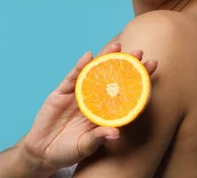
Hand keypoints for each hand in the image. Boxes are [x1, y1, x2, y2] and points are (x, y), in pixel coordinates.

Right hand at [21, 43, 157, 173]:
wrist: (43, 151)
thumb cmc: (67, 151)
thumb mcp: (84, 147)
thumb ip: (97, 139)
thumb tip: (115, 133)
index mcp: (104, 113)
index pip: (125, 92)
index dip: (139, 79)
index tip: (153, 64)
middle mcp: (94, 100)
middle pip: (111, 78)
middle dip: (125, 64)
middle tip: (139, 51)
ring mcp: (77, 94)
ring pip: (93, 73)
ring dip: (104, 59)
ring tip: (116, 46)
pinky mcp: (61, 92)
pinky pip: (72, 78)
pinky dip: (79, 67)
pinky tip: (88, 57)